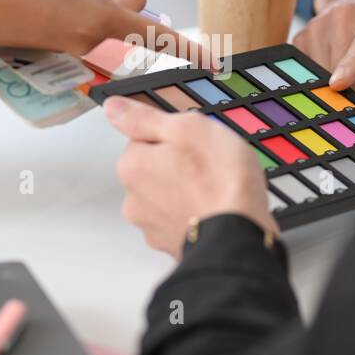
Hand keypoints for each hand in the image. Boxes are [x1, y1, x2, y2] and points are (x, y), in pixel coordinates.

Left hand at [104, 95, 273, 258]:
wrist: (240, 237)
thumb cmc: (220, 183)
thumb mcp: (187, 129)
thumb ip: (145, 118)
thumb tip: (114, 108)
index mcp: (132, 166)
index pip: (144, 138)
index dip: (173, 137)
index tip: (194, 143)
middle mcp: (134, 200)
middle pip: (155, 170)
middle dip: (178, 166)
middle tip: (208, 167)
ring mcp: (153, 228)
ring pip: (168, 197)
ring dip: (187, 192)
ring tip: (216, 191)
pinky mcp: (172, 246)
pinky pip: (182, 221)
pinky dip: (195, 216)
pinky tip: (215, 211)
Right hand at [292, 0, 354, 118]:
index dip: (351, 66)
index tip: (338, 85)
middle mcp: (346, 15)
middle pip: (337, 64)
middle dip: (351, 95)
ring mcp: (320, 24)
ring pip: (318, 72)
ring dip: (338, 90)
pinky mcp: (303, 36)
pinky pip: (306, 73)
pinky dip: (322, 83)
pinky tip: (340, 73)